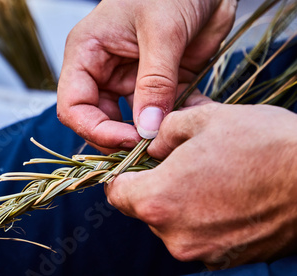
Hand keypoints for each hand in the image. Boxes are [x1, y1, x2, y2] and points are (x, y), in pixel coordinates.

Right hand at [57, 0, 236, 150]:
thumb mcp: (162, 31)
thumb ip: (154, 83)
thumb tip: (146, 132)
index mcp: (88, 50)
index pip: (73, 104)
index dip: (95, 130)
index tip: (130, 140)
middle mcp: (107, 67)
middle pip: (102, 119)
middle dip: (125, 138)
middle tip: (156, 149)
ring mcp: (136, 75)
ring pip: (136, 120)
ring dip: (156, 132)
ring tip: (179, 135)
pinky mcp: (165, 79)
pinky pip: (166, 111)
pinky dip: (179, 120)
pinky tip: (197, 119)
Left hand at [106, 95, 296, 268]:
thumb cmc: (261, 144)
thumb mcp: (204, 118)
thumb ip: (165, 131)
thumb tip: (153, 143)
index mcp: (160, 200)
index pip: (117, 191)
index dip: (125, 169)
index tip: (139, 156)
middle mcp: (176, 236)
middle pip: (146, 207)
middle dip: (158, 180)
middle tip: (184, 154)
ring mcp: (204, 252)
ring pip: (175, 219)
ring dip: (184, 195)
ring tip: (213, 168)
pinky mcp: (229, 259)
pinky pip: (201, 232)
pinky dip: (206, 213)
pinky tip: (230, 188)